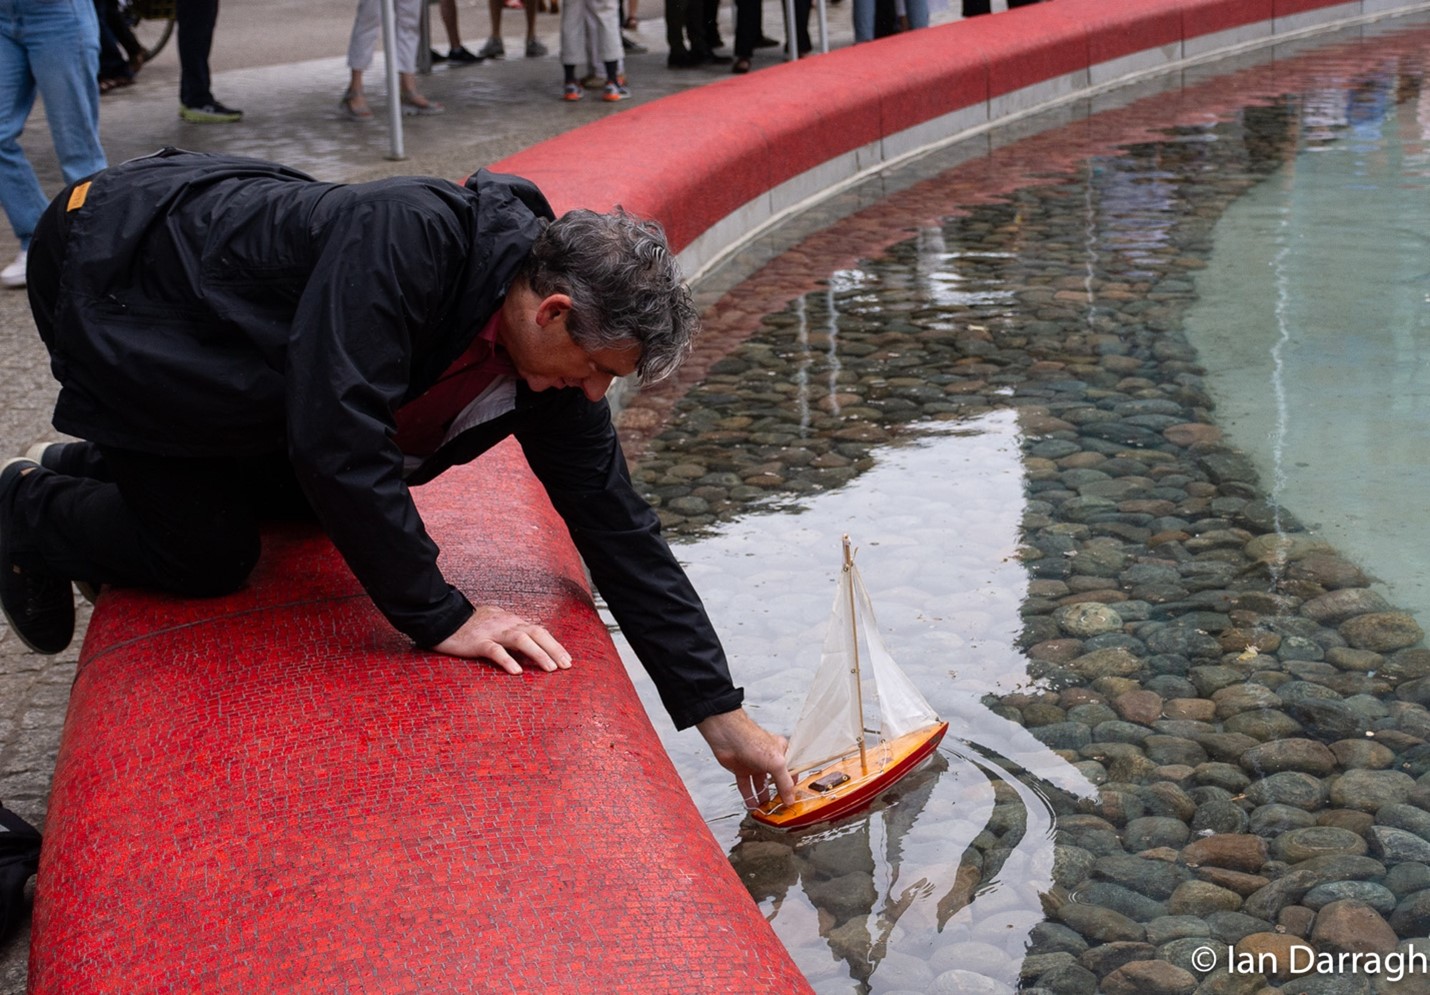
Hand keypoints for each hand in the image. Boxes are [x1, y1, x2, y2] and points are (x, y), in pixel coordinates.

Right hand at [432, 604, 572, 673]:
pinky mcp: (477, 641)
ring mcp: (492, 632)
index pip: (539, 631)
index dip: (554, 644)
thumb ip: (511, 633)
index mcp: (512, 621)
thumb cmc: (469, 625)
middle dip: (554, 649)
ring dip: (539, 653)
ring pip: (521, 639)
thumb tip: (529, 645)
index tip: (567, 659)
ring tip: (550, 668)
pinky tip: (517, 671)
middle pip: (536, 633)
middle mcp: (506, 624)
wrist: (442, 617)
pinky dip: (507, 660)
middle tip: (566, 665)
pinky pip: (495, 650)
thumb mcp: (496, 625)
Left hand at [697, 707, 795, 809]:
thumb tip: (790, 798)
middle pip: (775, 780)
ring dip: (763, 798)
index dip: (792, 786)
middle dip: (777, 794)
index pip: (791, 772)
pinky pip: (746, 786)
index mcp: (781, 752)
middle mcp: (768, 758)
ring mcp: (754, 765)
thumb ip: (784, 782)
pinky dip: (749, 797)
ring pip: (760, 785)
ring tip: (767, 811)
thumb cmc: (751, 740)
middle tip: (780, 809)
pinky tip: (752, 806)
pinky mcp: (741, 769)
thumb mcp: (776, 762)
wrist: (726, 736)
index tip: (793, 801)